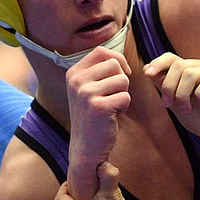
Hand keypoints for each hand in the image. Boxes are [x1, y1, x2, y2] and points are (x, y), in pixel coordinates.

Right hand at [65, 47, 131, 199]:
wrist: (85, 147)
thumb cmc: (92, 116)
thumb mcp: (87, 89)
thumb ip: (98, 71)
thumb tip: (118, 56)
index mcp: (73, 73)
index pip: (101, 51)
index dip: (117, 59)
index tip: (121, 73)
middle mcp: (77, 81)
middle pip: (114, 64)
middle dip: (121, 79)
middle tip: (112, 96)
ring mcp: (86, 93)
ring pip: (122, 80)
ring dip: (123, 93)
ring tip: (111, 106)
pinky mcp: (98, 107)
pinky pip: (125, 96)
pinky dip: (123, 106)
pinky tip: (112, 115)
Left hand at [143, 53, 199, 149]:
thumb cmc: (197, 117)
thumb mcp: (174, 100)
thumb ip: (163, 84)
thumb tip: (147, 68)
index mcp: (192, 68)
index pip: (171, 57)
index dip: (158, 63)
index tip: (147, 75)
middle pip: (178, 65)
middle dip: (169, 86)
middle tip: (168, 104)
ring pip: (191, 73)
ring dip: (182, 93)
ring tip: (185, 108)